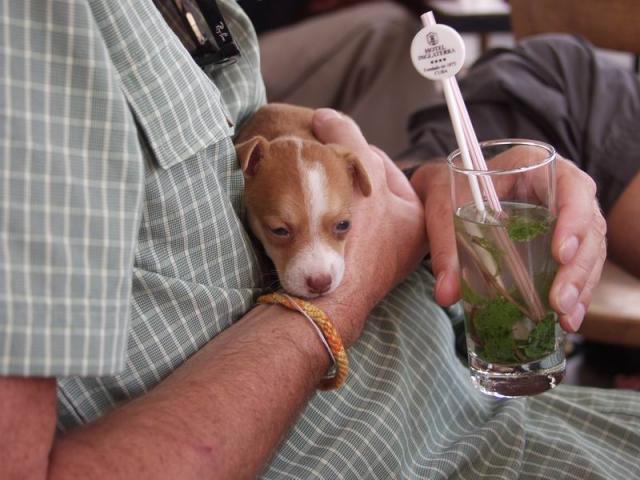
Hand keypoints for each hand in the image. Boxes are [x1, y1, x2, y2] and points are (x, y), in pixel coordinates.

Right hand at [312, 109, 426, 345]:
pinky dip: (322, 220)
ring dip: (328, 196)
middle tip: (310, 164)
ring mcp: (380, 257)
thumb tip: (326, 116)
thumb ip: (348, 137)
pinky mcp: (355, 271)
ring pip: (349, 210)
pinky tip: (305, 215)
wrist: (329, 306)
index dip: (350, 149)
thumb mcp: (360, 176)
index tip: (323, 139)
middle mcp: (405, 239)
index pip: (383, 166)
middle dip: (338, 175)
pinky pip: (338, 232)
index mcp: (421, 217)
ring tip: (305, 186)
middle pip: (366, 189)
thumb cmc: (357, 242)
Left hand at [411, 156, 605, 332]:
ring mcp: (564, 217)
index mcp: (534, 166)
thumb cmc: (447, 189)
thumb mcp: (442, 209)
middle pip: (587, 226)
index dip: (573, 220)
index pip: (571, 188)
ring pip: (589, 251)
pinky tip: (567, 319)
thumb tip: (446, 294)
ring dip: (580, 287)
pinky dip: (574, 293)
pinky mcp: (560, 242)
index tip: (560, 253)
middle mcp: (559, 189)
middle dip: (577, 268)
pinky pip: (578, 266)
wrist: (445, 192)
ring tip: (565, 319)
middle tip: (560, 302)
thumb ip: (445, 246)